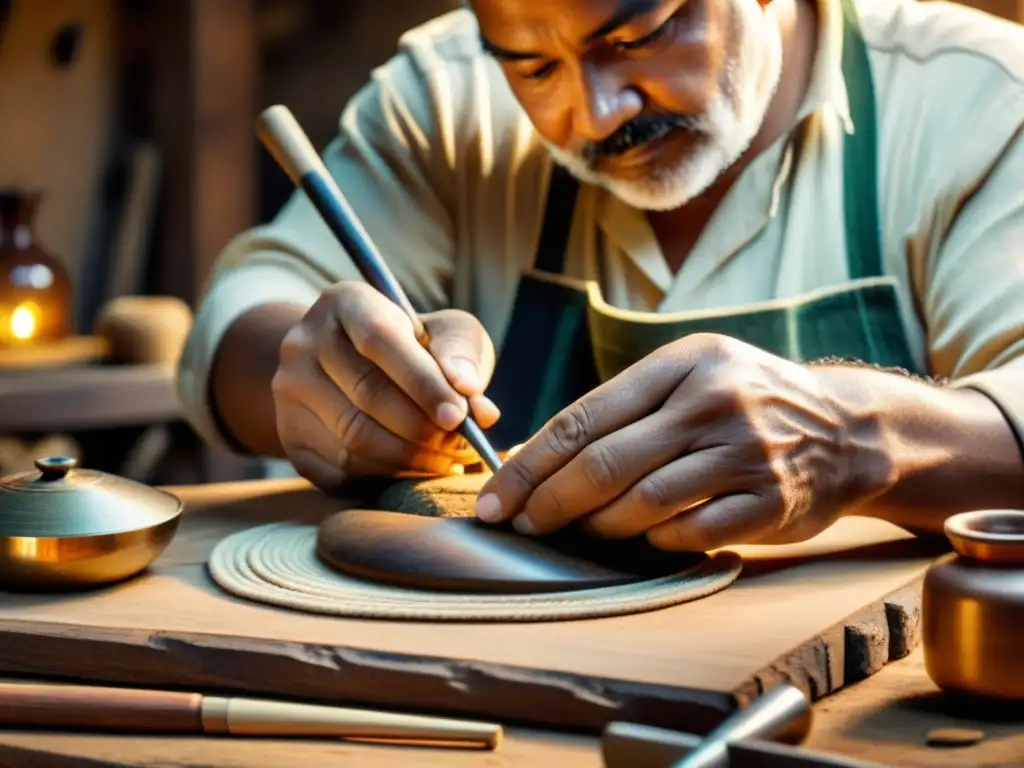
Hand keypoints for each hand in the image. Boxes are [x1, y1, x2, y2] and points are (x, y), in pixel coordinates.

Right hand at [271, 281, 499, 489]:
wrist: (351, 366)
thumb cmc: (414, 346)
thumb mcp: (444, 331)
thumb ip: (463, 357)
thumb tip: (477, 403)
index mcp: (345, 303)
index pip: (380, 340)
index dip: (421, 382)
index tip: (457, 416)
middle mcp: (304, 342)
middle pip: (366, 395)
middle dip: (422, 428)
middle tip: (459, 445)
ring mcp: (289, 391)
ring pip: (353, 439)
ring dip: (409, 458)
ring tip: (446, 460)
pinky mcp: (290, 436)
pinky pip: (340, 469)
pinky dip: (387, 477)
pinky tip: (417, 470)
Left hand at [474, 334, 895, 550]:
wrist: (847, 428)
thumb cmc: (745, 400)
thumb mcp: (691, 373)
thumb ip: (623, 408)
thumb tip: (535, 454)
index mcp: (683, 363)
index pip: (584, 418)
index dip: (530, 465)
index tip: (497, 497)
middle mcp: (714, 403)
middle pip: (605, 464)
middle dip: (550, 502)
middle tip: (522, 525)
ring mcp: (746, 453)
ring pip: (644, 503)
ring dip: (599, 525)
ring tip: (581, 530)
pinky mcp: (771, 501)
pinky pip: (692, 532)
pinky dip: (656, 541)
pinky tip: (644, 537)